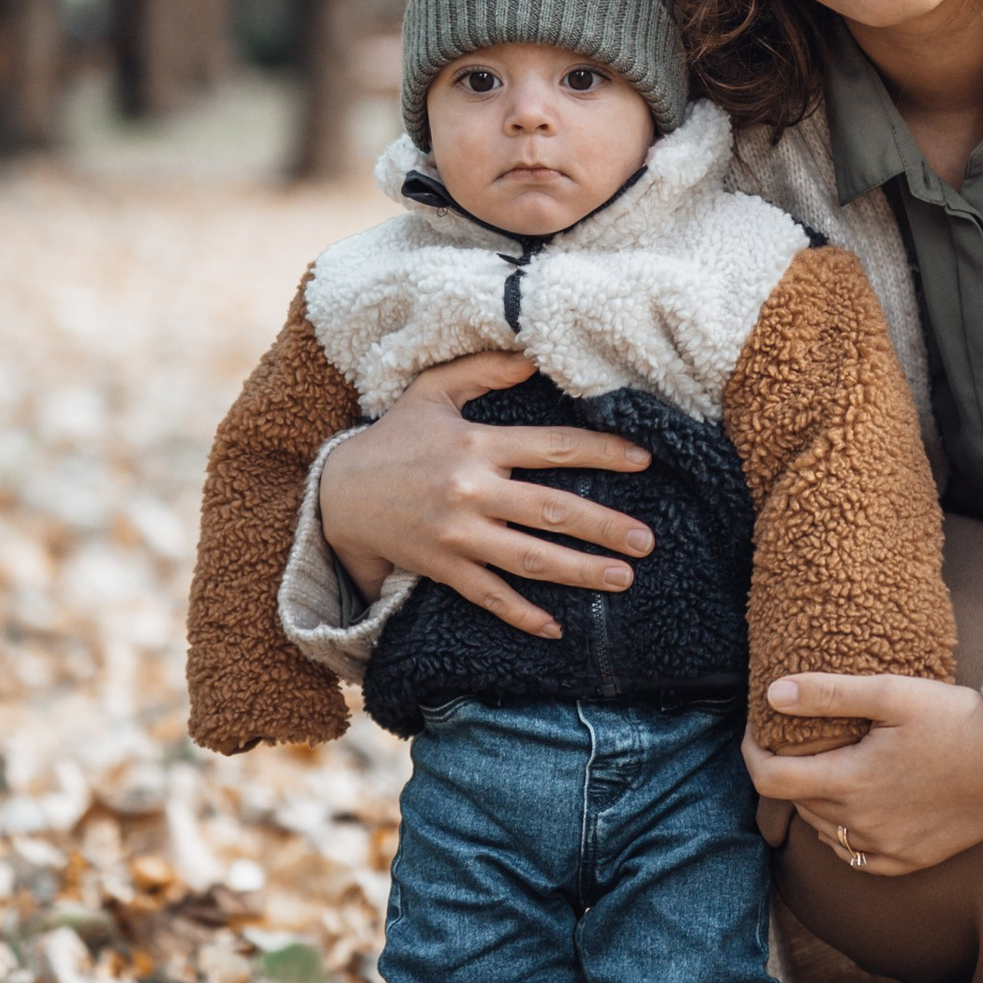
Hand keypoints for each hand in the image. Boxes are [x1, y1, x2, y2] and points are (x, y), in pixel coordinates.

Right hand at [314, 351, 655, 640]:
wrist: (336, 493)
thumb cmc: (393, 437)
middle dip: (605, 526)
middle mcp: (471, 491)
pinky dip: (522, 615)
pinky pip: (489, 596)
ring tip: (623, 579)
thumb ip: (484, 370)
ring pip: (530, 558)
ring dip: (580, 572)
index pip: (554, 446)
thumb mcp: (432, 390)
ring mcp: (457, 535)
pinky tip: (556, 628)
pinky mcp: (442, 568)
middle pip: (552, 510)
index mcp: (477, 444)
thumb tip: (535, 355)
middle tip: (646, 541)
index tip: (644, 459)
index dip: (603, 451)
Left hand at [743, 672, 982, 877]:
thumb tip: (773, 695)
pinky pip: (856, 856)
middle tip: (803, 741)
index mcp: (850, 781)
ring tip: (834, 768)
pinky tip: (859, 808)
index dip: (753, 754)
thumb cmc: (956, 721)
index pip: (771, 780)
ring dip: (817, 801)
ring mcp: (886, 848)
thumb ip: (828, 694)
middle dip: (790, 771)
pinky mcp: (909, 861)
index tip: (758, 732)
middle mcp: (861, 823)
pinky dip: (845, 833)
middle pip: (798, 802)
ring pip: (824, 830)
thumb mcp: (891, 693)